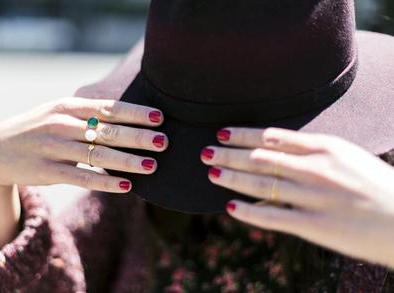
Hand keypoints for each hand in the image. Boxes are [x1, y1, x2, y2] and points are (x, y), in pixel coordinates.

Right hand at [0, 97, 166, 257]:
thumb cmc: (38, 128)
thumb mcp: (58, 112)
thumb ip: (88, 112)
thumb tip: (128, 116)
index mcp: (68, 107)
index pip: (108, 108)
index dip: (135, 113)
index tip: (159, 117)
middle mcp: (62, 125)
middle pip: (107, 131)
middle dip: (138, 136)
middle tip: (164, 141)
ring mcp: (54, 148)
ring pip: (98, 156)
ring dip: (128, 161)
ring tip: (152, 166)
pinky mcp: (48, 171)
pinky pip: (82, 178)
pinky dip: (105, 182)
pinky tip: (126, 187)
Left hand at [201, 127, 393, 267]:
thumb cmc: (377, 184)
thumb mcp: (347, 155)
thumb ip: (311, 152)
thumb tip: (275, 150)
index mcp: (324, 147)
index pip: (271, 137)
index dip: (243, 135)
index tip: (222, 133)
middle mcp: (315, 169)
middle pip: (259, 158)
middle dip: (228, 155)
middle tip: (205, 152)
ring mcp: (313, 197)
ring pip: (260, 185)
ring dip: (231, 177)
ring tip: (211, 173)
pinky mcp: (314, 226)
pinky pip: (272, 217)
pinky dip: (248, 212)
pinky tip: (230, 207)